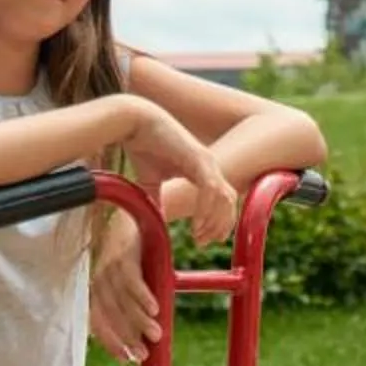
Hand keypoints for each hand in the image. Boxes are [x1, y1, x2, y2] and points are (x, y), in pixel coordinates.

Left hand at [88, 221, 161, 362]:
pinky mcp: (124, 253)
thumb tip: (143, 333)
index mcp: (97, 287)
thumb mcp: (131, 279)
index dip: (110, 341)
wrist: (142, 216)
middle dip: (127, 336)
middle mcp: (99, 278)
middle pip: (111, 314)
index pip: (97, 320)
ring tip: (156, 334)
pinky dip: (143, 296)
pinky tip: (155, 308)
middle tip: (144, 353)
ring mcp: (109, 265)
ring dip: (139, 320)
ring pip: (122, 300)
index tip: (126, 357)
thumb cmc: (139, 253)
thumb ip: (132, 303)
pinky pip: (132, 279)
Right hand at [121, 103, 236, 246]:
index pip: (223, 201)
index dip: (217, 222)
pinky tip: (195, 224)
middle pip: (230, 202)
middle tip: (202, 243)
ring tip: (198, 236)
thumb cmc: (142, 148)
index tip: (203, 240)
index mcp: (203, 171)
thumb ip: (158, 201)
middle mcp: (210, 166)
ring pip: (225, 198)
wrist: (134, 123)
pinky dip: (206, 209)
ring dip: (214, 221)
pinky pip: (211, 189)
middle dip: (220, 225)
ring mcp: (206, 161)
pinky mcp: (198, 159)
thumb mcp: (151, 183)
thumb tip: (155, 223)